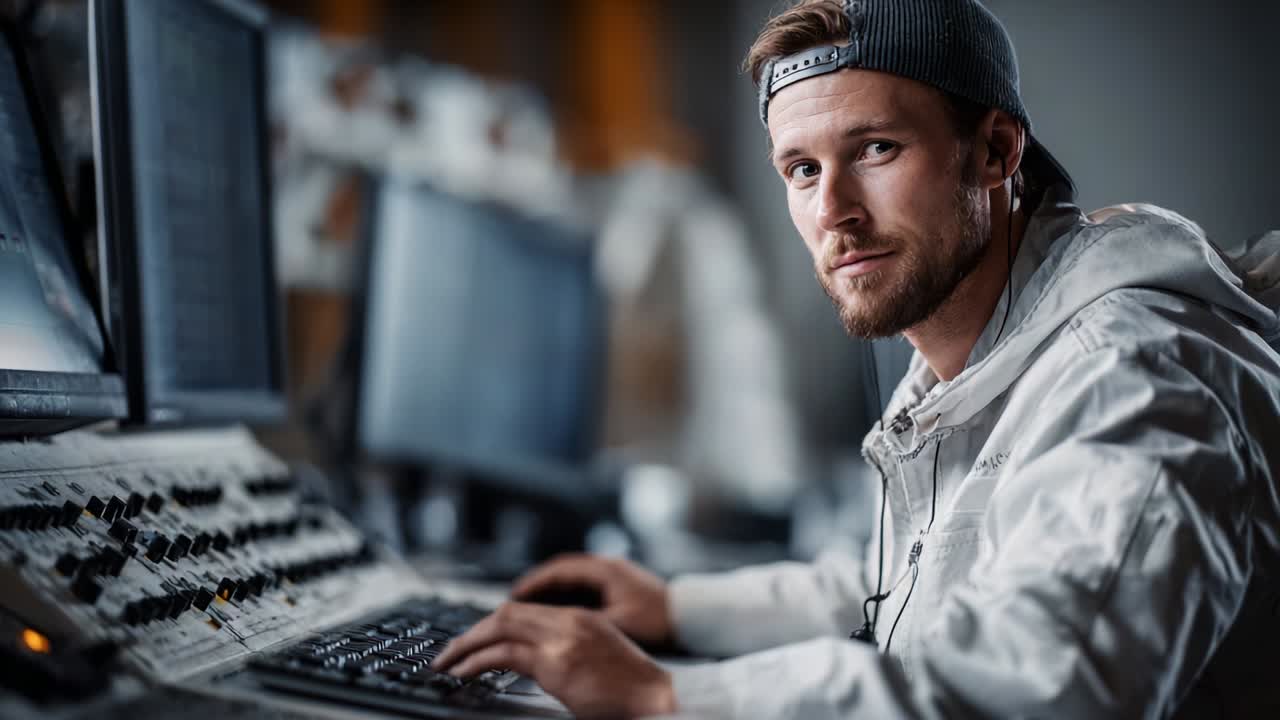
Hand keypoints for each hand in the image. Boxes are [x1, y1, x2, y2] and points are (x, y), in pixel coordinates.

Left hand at [432, 602, 675, 718]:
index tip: (472, 641)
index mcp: (579, 617)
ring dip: (466, 645)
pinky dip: (476, 661)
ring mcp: (562, 640)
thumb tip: (532, 661)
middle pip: (505, 613)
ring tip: (446, 663)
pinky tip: (463, 672)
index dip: (491, 625)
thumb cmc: (633, 688)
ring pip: (499, 628)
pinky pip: (504, 654)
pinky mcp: (557, 664)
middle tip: (448, 651)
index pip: (523, 611)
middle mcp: (569, 621)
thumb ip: (567, 649)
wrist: (658, 698)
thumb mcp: (598, 656)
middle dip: (471, 632)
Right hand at [512, 554, 673, 646]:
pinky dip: (567, 600)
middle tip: (515, 603)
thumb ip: (586, 622)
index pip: (558, 570)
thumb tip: (557, 626)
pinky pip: (585, 589)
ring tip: (530, 611)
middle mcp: (607, 568)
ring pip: (572, 581)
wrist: (692, 617)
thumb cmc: (660, 619)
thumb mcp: (618, 623)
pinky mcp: (620, 588)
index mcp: (605, 570)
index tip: (513, 595)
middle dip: (537, 588)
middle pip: (562, 573)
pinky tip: (559, 616)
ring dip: (551, 594)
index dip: (533, 583)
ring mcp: (614, 576)